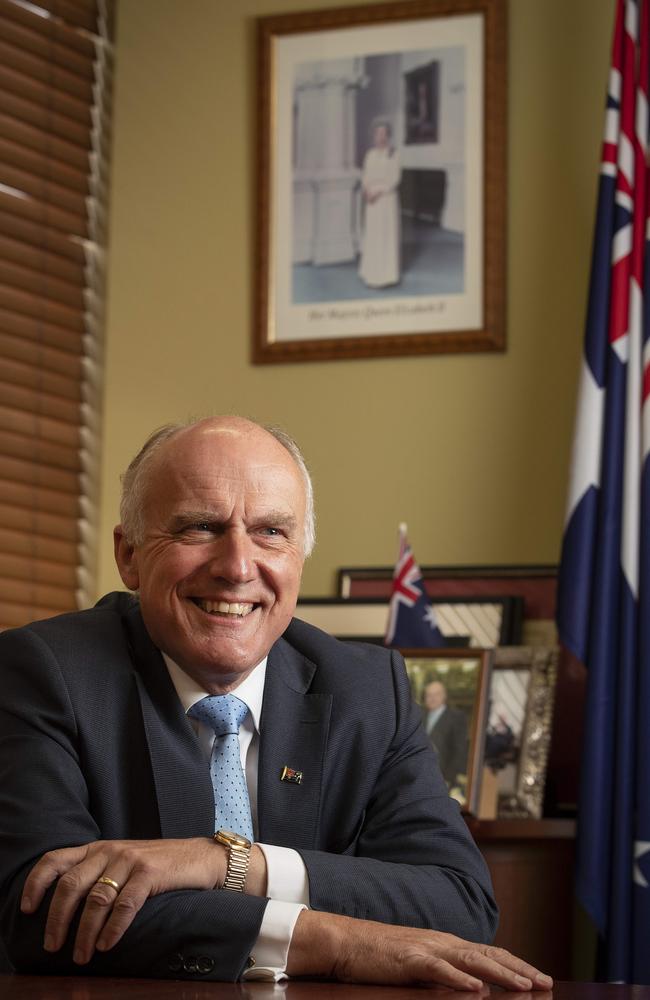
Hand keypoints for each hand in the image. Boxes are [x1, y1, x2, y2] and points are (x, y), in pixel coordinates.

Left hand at [20, 838, 225, 964]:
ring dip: (85, 933)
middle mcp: (109, 850)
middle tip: (52, 947)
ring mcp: (130, 859)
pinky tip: (107, 945)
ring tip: (82, 956)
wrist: (200, 857)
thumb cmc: (158, 867)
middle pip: (70, 885)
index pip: (55, 859)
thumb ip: (97, 875)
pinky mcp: (150, 872)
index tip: (27, 909)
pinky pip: (124, 904)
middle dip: (57, 920)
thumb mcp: (122, 863)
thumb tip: (66, 909)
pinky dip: (112, 928)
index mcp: (98, 848)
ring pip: (96, 899)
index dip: (36, 883)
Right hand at [288, 911, 552, 991]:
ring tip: (525, 986)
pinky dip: (462, 978)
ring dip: (502, 974)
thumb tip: (469, 987)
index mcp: (446, 944)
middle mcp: (443, 942)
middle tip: (546, 983)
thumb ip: (442, 972)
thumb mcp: (417, 964)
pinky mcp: (411, 959)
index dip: (516, 965)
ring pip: (473, 960)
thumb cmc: (379, 956)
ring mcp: (428, 948)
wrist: (345, 941)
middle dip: (520, 969)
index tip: (540, 978)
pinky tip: (478, 988)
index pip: (490, 954)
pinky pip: (441, 969)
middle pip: (490, 954)